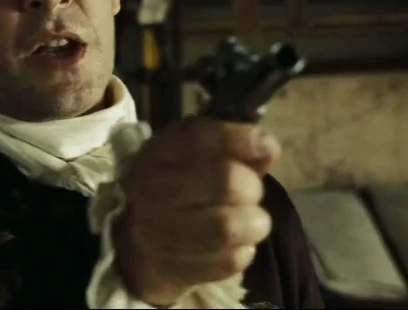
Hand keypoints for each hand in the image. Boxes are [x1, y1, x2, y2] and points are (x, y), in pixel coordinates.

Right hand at [114, 117, 280, 305]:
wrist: (139, 247)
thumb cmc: (181, 192)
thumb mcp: (201, 158)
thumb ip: (236, 147)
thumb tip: (267, 148)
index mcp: (158, 152)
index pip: (199, 138)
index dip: (240, 140)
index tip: (268, 147)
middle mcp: (150, 188)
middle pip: (224, 182)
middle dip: (252, 188)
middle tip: (251, 195)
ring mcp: (154, 231)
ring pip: (227, 226)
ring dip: (253, 225)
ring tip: (253, 223)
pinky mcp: (168, 269)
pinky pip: (226, 262)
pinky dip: (243, 254)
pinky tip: (238, 247)